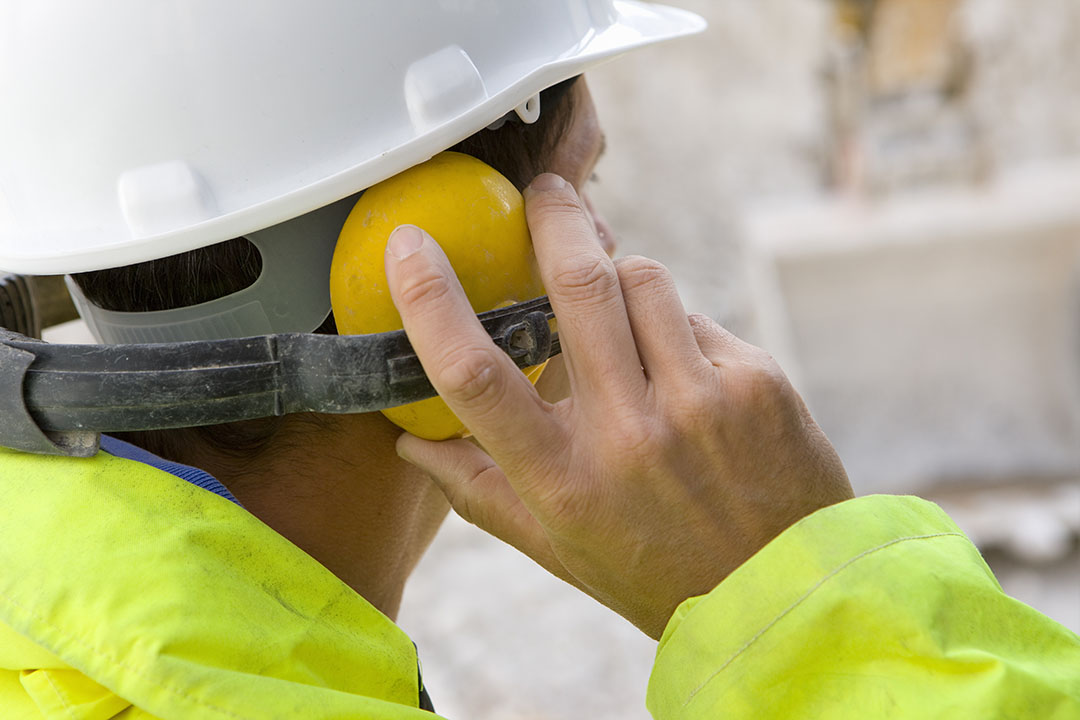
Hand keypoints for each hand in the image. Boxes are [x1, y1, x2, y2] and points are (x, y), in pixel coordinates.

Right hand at [384, 174, 852, 638]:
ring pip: (643, 278)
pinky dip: (676, 324)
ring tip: (624, 314)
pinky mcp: (755, 381)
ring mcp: (698, 403)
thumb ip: (479, 491)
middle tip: (545, 192)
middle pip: (576, 285)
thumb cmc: (656, 573)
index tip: (409, 246)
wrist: (782, 594)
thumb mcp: (557, 548)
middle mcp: (628, 435)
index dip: (431, 301)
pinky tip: (686, 372)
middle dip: (554, 218)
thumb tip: (408, 442)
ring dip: (623, 275)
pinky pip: (695, 314)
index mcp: (562, 481)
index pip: (476, 377)